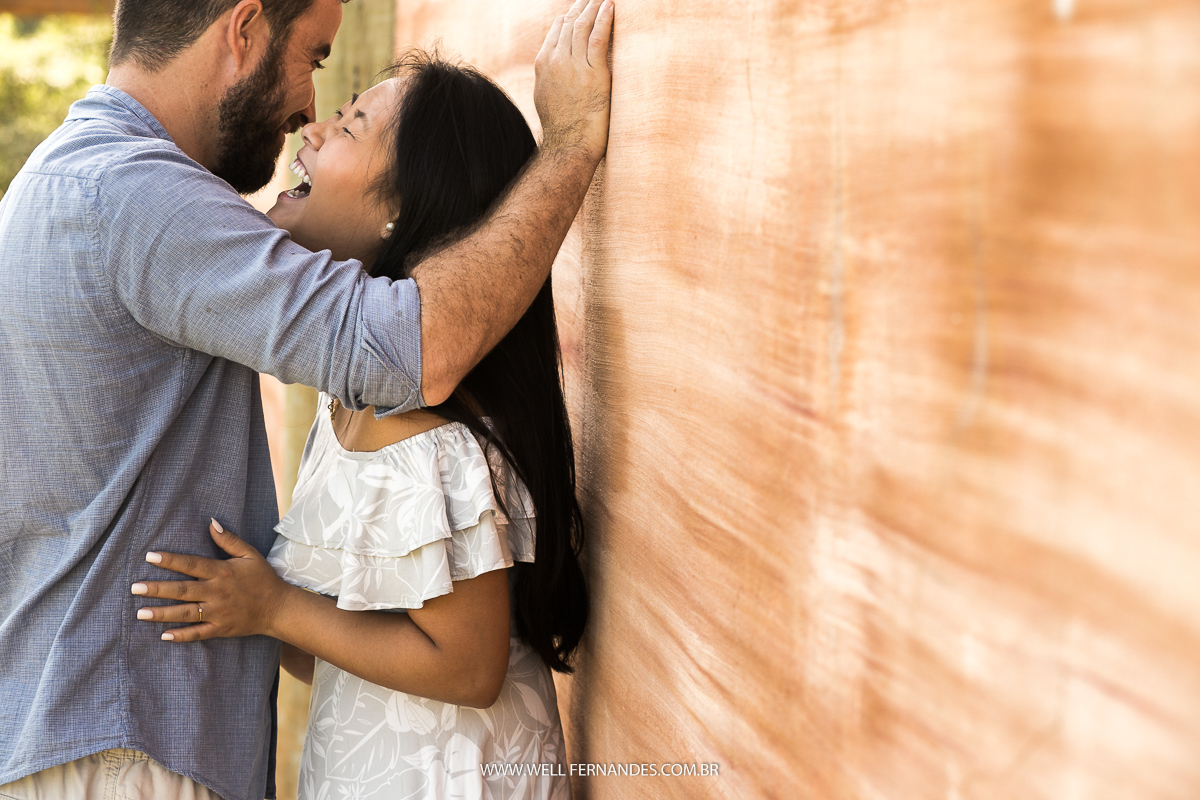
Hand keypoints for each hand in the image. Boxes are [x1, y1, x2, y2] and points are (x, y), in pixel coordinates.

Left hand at [132, 519, 287, 642]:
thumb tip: (211, 523)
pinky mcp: (221, 629)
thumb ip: (229, 540)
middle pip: (182, 590)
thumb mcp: (250, 555)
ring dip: (162, 613)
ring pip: (185, 613)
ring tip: (140, 612)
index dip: (171, 560)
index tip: (150, 557)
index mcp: (222, 572)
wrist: (279, 608)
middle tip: (135, 588)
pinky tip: (164, 635)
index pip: (192, 565)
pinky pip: (198, 633)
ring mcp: (218, 613)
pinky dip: (181, 635)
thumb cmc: (263, 578)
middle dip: (157, 589)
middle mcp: (217, 593)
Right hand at [534, 0, 614, 163]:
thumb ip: (550, 77)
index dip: (570, 15)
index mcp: (543, 64)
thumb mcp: (545, 97)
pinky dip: (605, 19)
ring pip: (584, 26)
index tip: (580, 7)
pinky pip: (599, 38)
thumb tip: (554, 69)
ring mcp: (574, 66)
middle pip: (570, 23)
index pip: (557, 30)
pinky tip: (611, 7)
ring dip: (595, 7)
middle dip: (583, 5)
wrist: (568, 145)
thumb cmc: (562, 127)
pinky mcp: (593, 73)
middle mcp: (556, 61)